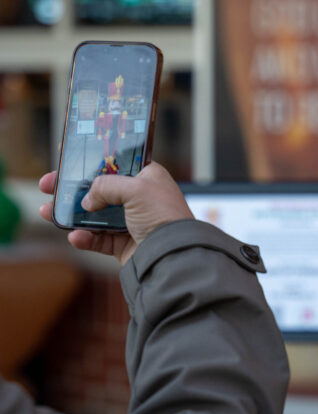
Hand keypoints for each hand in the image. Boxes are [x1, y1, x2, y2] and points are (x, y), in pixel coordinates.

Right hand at [39, 162, 193, 264]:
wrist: (174, 254)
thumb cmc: (163, 214)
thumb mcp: (135, 188)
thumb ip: (106, 186)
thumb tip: (87, 200)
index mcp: (148, 178)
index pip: (116, 164)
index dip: (93, 162)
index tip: (69, 159)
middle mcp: (141, 199)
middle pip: (100, 190)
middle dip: (72, 189)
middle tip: (47, 186)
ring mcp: (132, 223)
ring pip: (95, 216)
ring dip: (71, 214)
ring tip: (47, 212)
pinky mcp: (126, 245)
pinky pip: (99, 240)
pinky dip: (85, 238)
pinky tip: (75, 237)